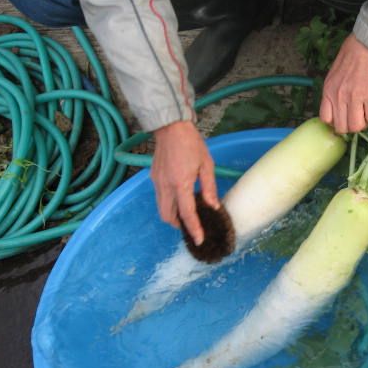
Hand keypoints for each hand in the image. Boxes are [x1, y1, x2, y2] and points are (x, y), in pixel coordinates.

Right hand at [151, 121, 218, 244]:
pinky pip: (160, 198)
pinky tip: (179, 199)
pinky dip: (168, 204)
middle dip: (179, 225)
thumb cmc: (191, 144)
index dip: (193, 228)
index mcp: (181, 183)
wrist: (170, 127)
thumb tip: (214, 206)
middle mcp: (165, 186)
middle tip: (192, 227)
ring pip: (161, 209)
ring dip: (172, 216)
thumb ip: (210, 187)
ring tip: (186, 215)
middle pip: (168, 216)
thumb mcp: (207, 165)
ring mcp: (157, 182)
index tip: (199, 239)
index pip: (186, 213)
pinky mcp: (153, 178)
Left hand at [320, 33, 367, 133]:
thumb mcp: (333, 75)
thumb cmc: (350, 56)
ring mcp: (354, 98)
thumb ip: (333, 92)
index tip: (342, 119)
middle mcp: (339, 98)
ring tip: (366, 115)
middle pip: (342, 127)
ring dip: (362, 124)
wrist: (366, 45)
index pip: (326, 119)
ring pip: (356, 127)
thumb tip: (339, 108)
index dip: (335, 122)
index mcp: (328, 91)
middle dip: (350, 126)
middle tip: (356, 119)